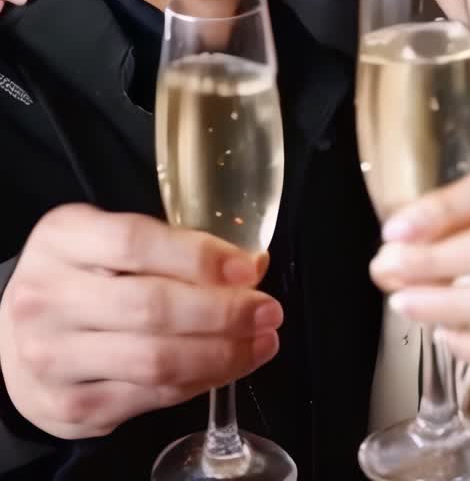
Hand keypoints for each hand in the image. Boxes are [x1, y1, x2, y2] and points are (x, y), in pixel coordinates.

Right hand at [0, 204, 281, 438]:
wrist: (14, 338)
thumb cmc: (78, 277)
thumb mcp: (104, 239)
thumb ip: (170, 246)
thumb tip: (250, 266)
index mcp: (62, 238)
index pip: (135, 242)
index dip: (199, 257)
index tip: (247, 269)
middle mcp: (48, 297)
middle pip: (151, 308)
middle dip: (223, 312)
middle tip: (267, 310)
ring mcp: (55, 358)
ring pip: (155, 362)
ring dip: (222, 354)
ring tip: (261, 342)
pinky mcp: (71, 407)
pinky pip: (150, 398)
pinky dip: (198, 383)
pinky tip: (225, 366)